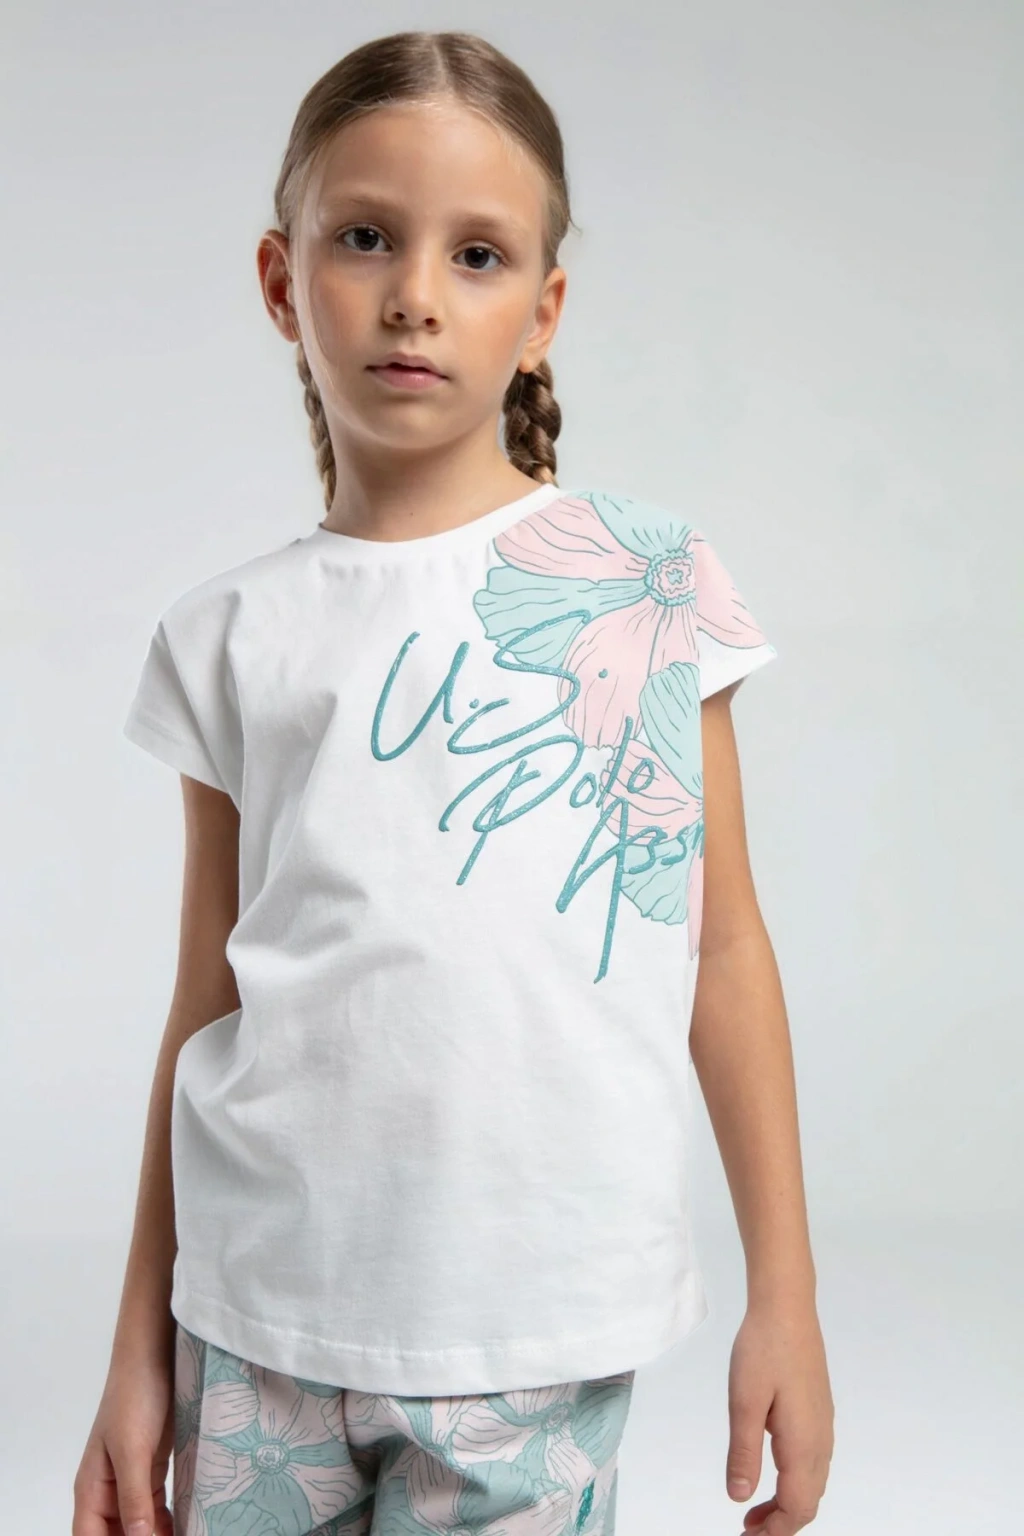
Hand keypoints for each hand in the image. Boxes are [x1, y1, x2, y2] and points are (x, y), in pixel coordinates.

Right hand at [72, 1351, 174, 1535]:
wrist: (153, 1356)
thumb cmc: (134, 1397)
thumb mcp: (133, 1450)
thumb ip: (133, 1498)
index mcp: (91, 1490)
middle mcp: (107, 1491)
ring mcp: (131, 1481)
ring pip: (138, 1527)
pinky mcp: (152, 1471)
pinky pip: (155, 1510)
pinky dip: (167, 1523)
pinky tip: (186, 1527)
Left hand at [725, 1296, 833, 1533]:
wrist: (787, 1307)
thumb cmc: (762, 1349)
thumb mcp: (743, 1402)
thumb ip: (743, 1453)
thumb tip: (740, 1498)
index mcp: (803, 1442)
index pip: (797, 1506)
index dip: (776, 1531)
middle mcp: (820, 1440)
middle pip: (809, 1500)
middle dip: (782, 1524)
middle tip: (748, 1530)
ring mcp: (823, 1425)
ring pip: (813, 1483)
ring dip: (787, 1503)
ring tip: (754, 1511)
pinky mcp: (818, 1411)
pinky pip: (813, 1462)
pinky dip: (794, 1481)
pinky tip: (771, 1472)